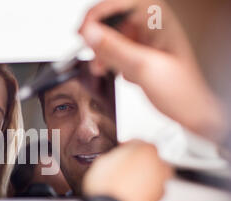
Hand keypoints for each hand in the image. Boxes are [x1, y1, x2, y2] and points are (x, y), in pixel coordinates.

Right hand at [79, 0, 225, 142]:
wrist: (192, 113)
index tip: (83, 31)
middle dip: (98, 36)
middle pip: (113, 19)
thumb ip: (114, 48)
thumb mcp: (142, 68)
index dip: (97, 14)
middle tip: (91, 52)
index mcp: (158, 19)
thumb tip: (89, 33)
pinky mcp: (141, 54)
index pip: (121, 3)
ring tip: (101, 66)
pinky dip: (108, 60)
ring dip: (101, 51)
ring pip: (112, 36)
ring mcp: (146, 40)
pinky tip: (111, 71)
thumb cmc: (181, 92)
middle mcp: (151, 26)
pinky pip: (117, 50)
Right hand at [83, 140, 171, 200]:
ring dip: (140, 179)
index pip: (139, 143)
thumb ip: (115, 155)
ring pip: (151, 178)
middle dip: (138, 164)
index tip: (120, 151)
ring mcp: (161, 186)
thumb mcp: (103, 160)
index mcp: (148, 151)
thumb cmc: (107, 186)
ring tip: (122, 185)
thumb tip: (116, 158)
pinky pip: (149, 194)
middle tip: (122, 169)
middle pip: (149, 161)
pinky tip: (126, 196)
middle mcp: (160, 167)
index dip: (126, 146)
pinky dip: (140, 194)